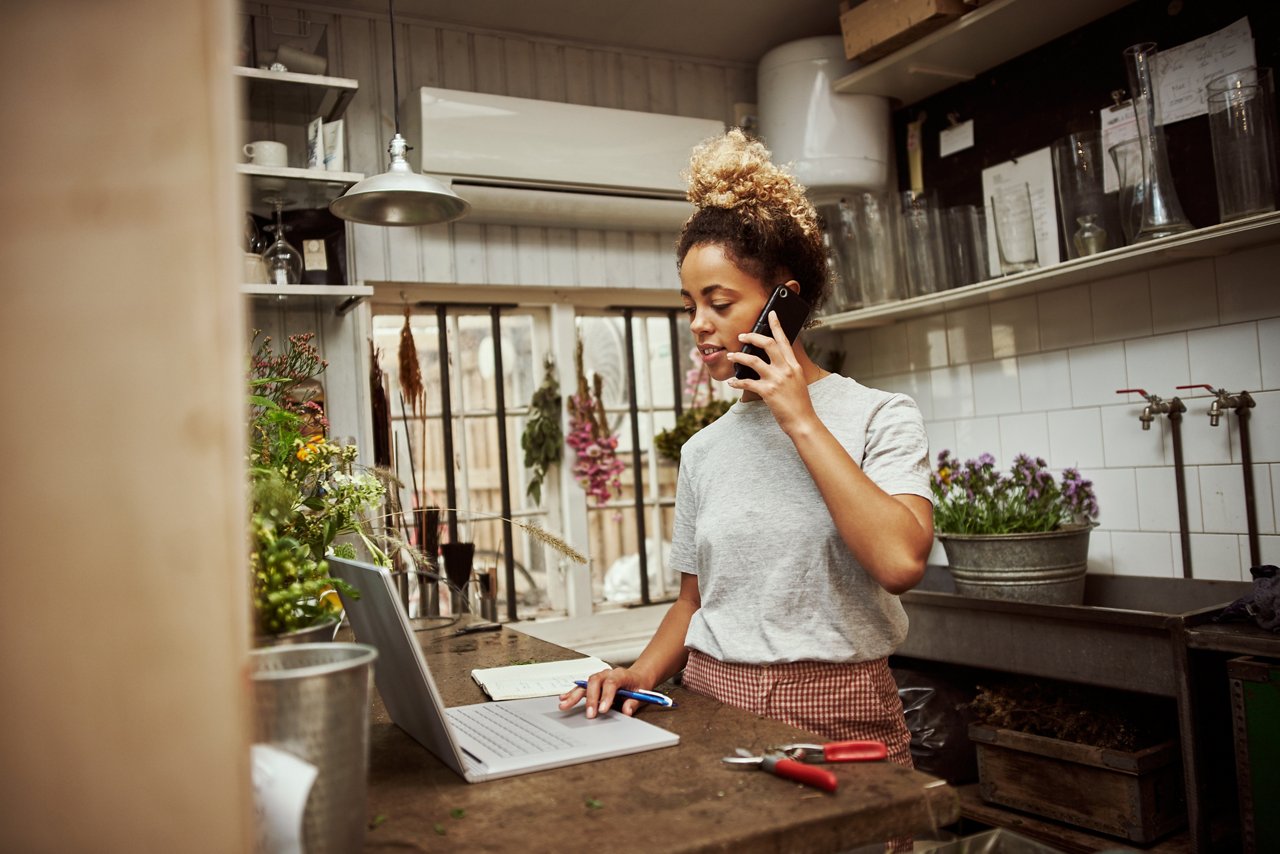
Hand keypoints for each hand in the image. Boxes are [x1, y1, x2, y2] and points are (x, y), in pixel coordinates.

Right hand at [557, 666, 646, 717]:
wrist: (636, 677)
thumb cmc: (638, 685)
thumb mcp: (641, 694)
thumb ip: (633, 702)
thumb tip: (627, 711)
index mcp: (621, 674)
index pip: (611, 683)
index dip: (606, 696)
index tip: (603, 709)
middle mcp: (607, 674)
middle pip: (595, 682)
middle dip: (591, 698)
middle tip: (590, 714)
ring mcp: (599, 678)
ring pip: (585, 684)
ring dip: (574, 695)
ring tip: (565, 705)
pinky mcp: (593, 683)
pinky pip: (581, 687)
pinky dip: (572, 692)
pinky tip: (564, 698)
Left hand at [727, 310, 816, 434]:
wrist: (803, 422)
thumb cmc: (799, 404)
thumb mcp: (797, 381)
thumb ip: (787, 370)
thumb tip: (771, 362)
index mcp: (794, 365)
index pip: (784, 340)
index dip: (776, 325)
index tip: (771, 314)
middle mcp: (786, 369)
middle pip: (768, 344)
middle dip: (752, 337)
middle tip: (741, 336)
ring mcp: (777, 380)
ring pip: (753, 361)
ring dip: (739, 357)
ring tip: (731, 356)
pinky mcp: (768, 392)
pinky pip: (747, 382)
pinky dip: (737, 381)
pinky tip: (732, 382)